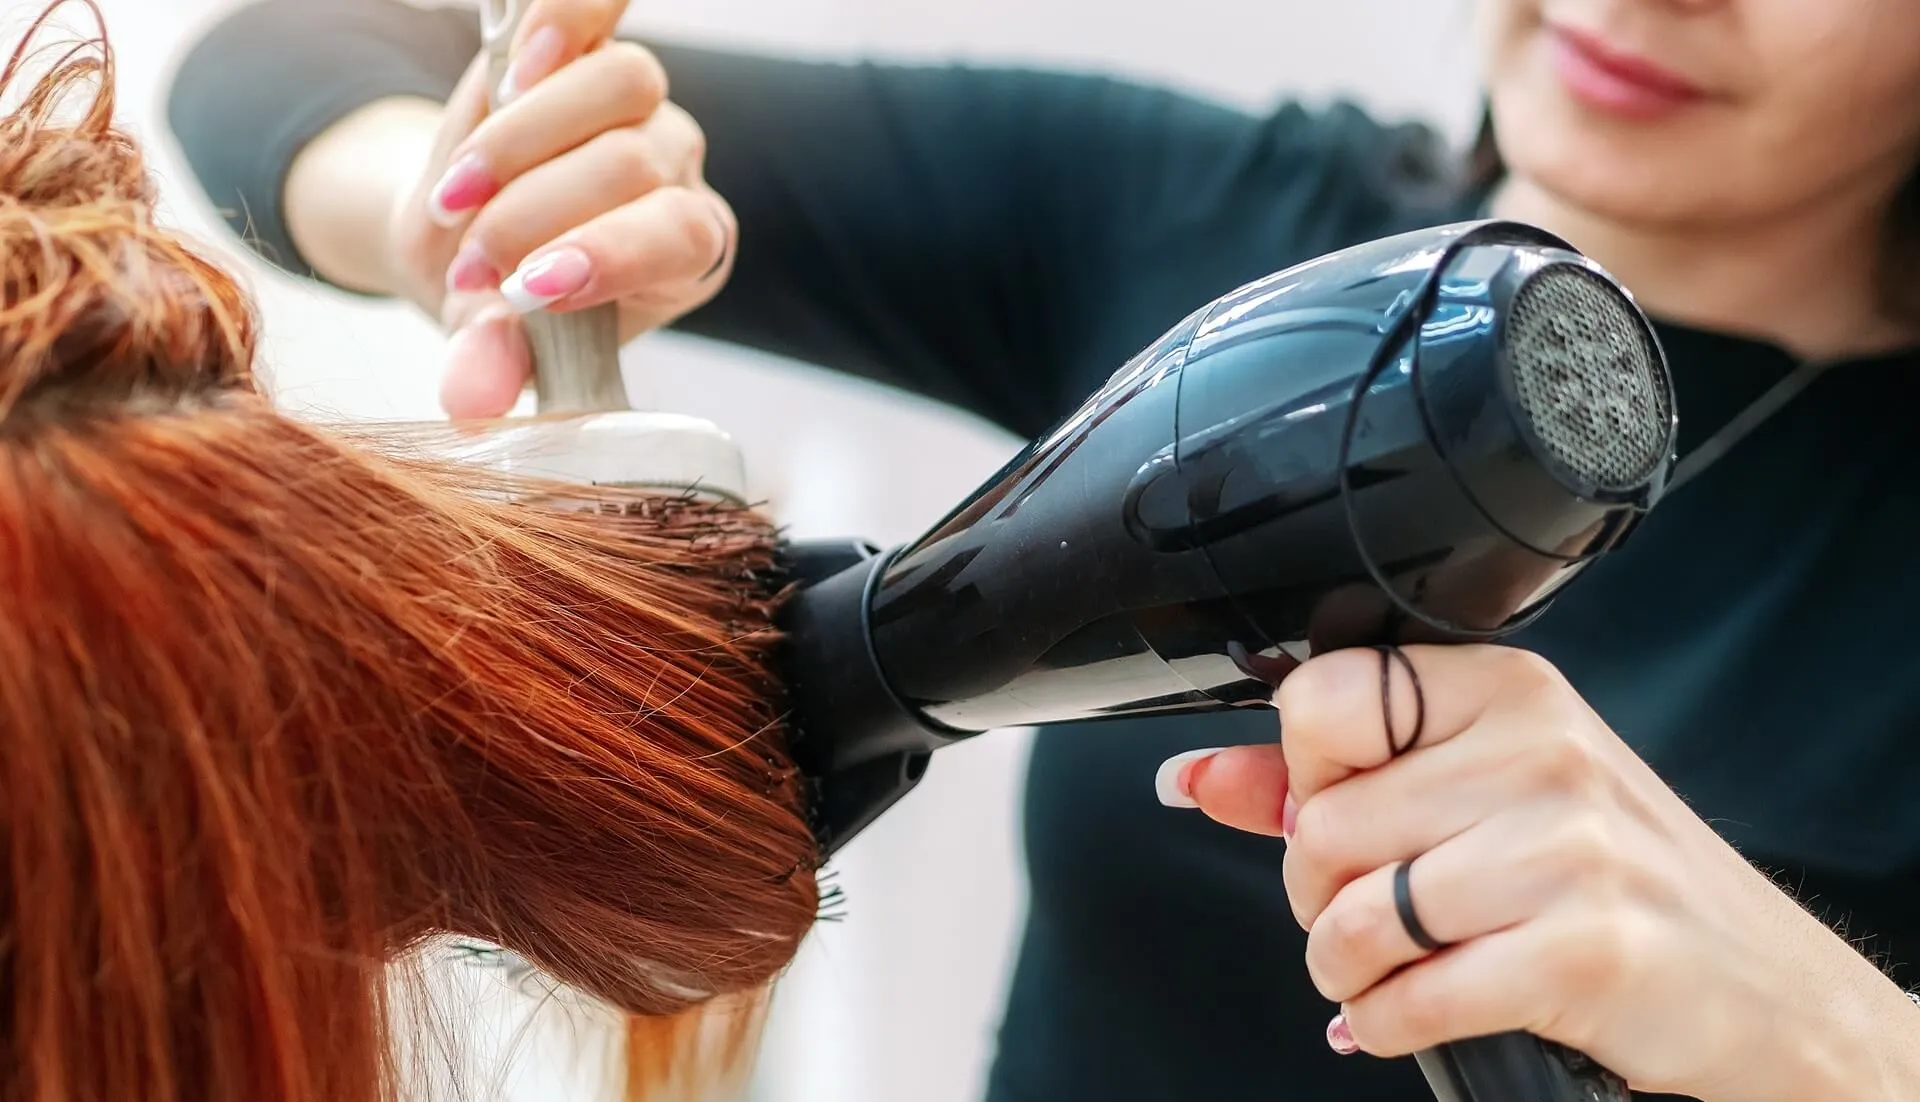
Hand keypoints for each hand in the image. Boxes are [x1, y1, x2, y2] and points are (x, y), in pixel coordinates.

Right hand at [385, 0, 735, 417]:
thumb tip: (471, 403)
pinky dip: (562, 18)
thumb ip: (494, 365)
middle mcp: (678, 172)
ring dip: (526, 133)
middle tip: (468, 260)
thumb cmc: (503, 305)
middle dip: (536, 212)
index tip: (529, 289)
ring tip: (459, 183)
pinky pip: (597, 11)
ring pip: (624, 82)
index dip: (610, 254)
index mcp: (685, 254)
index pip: (680, 234)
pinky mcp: (584, 53)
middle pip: (637, 159)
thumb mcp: (495, 343)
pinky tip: (515, 48)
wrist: (467, 244)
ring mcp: (639, 106)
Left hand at [1157, 644, 1913, 1101]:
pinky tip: (1404, 1013)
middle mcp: (1539, 752)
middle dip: (1316, 892)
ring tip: (1384, 968)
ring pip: (1352, 915)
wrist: (1759, 986)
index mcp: (1507, 691)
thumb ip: (1330, 780)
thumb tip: (1197, 779)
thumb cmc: (1609, 881)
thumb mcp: (1480, 796)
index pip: (1325, 697)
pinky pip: (1408, 997)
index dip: (1303, 773)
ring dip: (1343, 968)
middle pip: (1323, 823)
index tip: (1334, 809)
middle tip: (1366, 912)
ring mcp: (1567, 850)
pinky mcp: (1583, 949)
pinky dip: (1381, 1024)